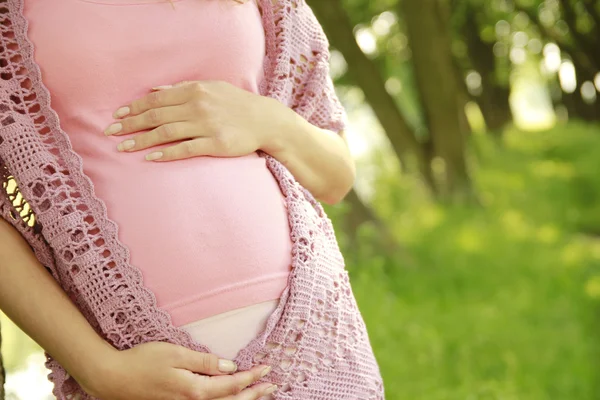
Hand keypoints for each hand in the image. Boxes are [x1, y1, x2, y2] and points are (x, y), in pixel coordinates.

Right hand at [82, 342, 275, 399]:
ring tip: (260, 395)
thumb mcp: (175, 354)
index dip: (252, 377)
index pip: (232, 385)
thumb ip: (204, 362)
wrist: (112, 379)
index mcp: (194, 390)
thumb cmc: (142, 362)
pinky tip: (231, 399)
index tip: (267, 369)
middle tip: (272, 386)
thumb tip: (230, 367)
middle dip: (254, 394)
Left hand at [104, 81, 281, 161]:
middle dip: (130, 125)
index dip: (134, 108)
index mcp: (194, 91)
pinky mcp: (215, 144)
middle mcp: (197, 106)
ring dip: (141, 141)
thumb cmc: (237, 104)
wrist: (265, 120)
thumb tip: (155, 90)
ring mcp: (206, 126)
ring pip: (165, 133)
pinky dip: (165, 153)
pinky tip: (150, 158)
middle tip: (111, 133)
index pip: (156, 100)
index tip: (117, 116)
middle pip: (156, 116)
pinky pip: (185, 149)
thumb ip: (183, 89)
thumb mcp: (211, 88)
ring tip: (124, 148)